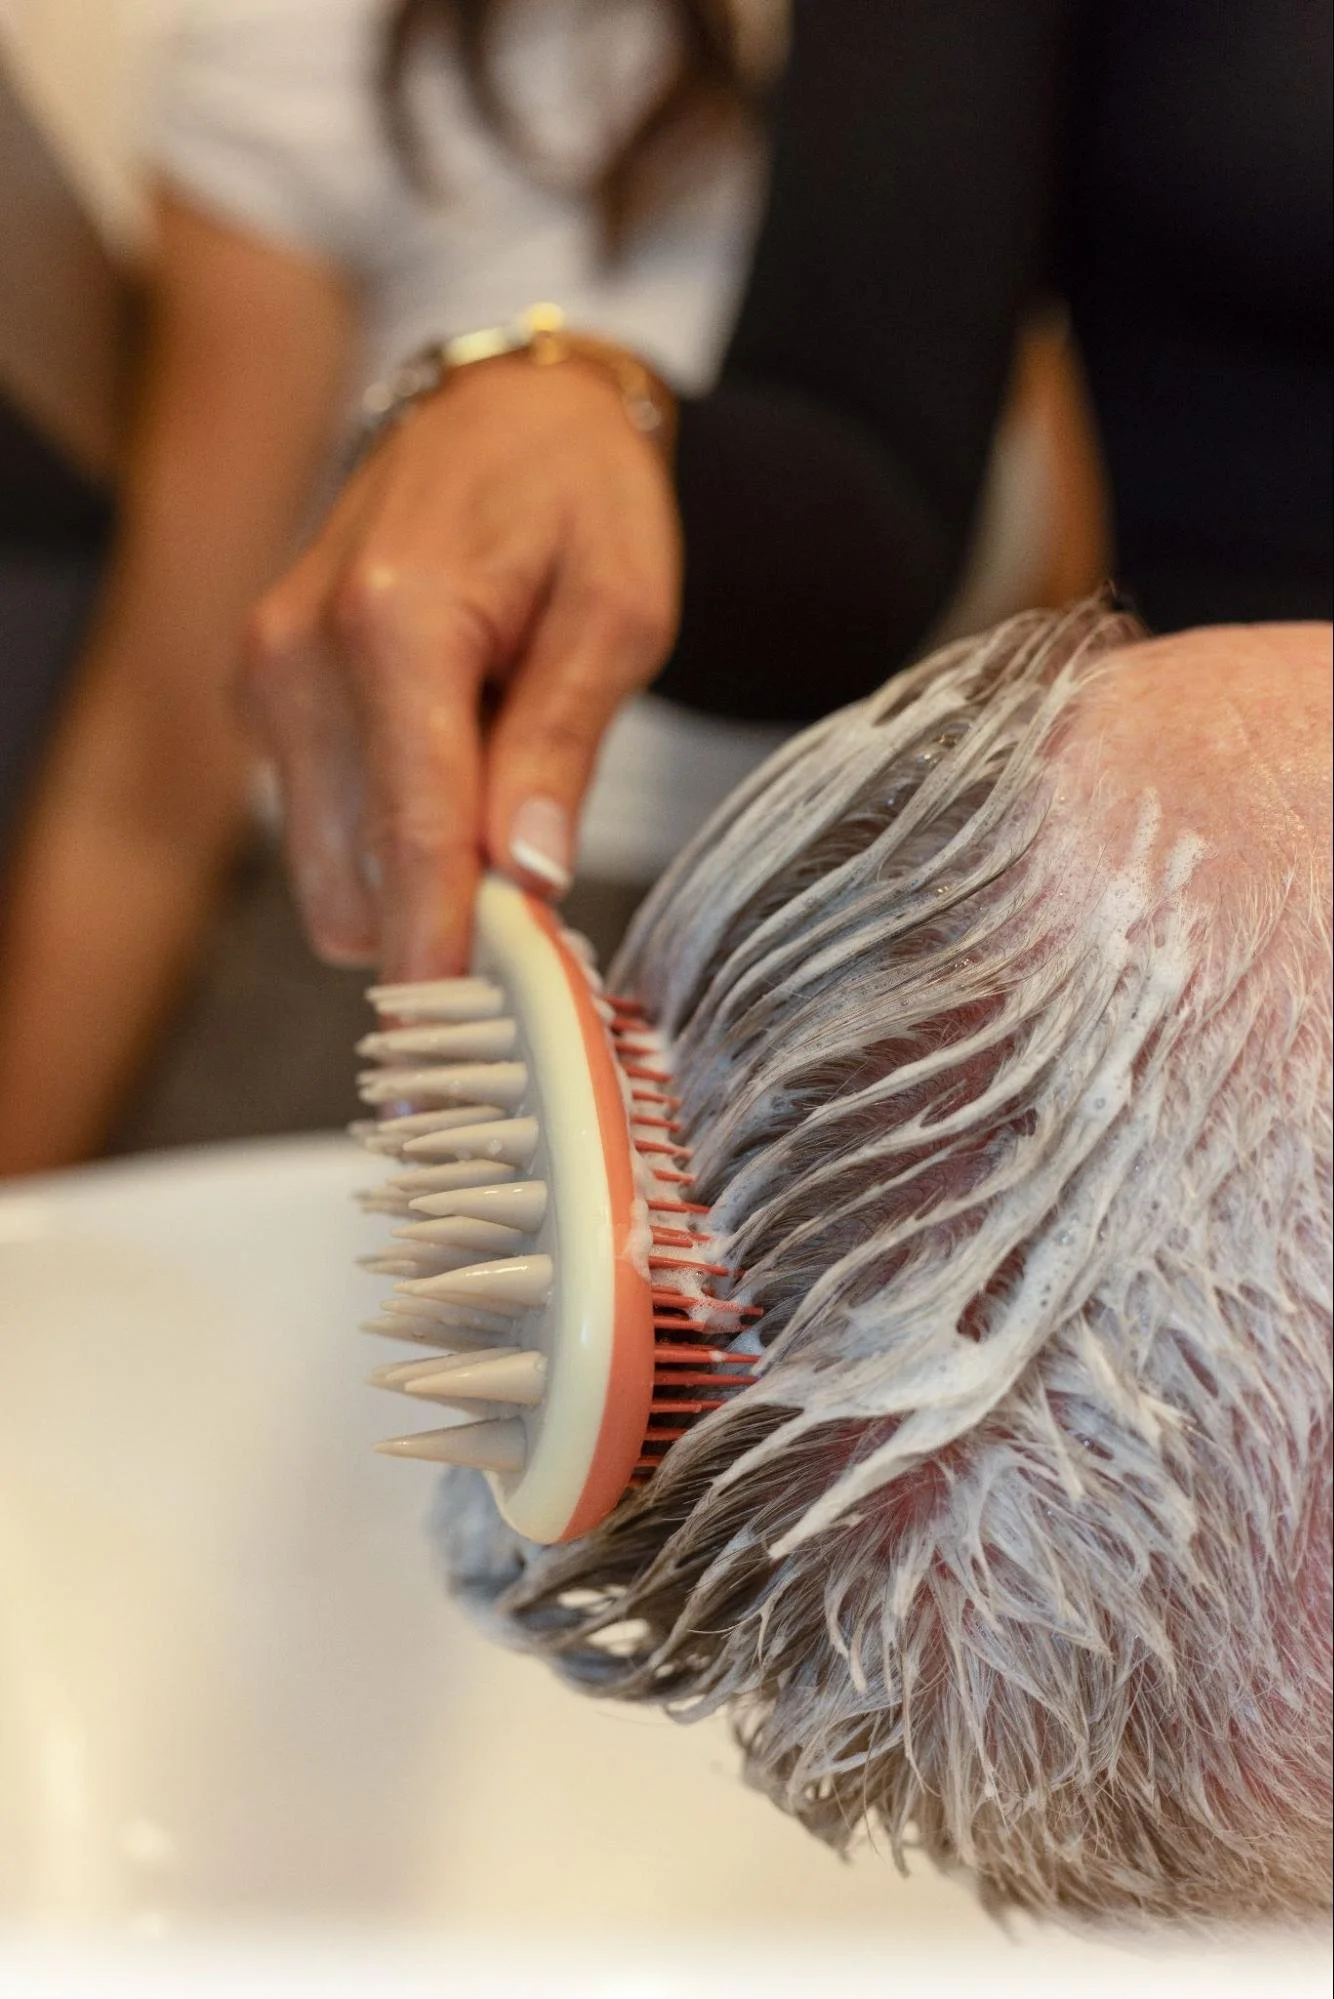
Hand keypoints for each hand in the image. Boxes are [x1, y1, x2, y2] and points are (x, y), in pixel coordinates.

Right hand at [242, 354, 681, 976]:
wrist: (497, 411)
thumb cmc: (574, 496)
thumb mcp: (618, 609)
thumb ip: (563, 744)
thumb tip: (527, 876)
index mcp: (394, 624)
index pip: (413, 839)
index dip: (442, 958)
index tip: (460, 1065)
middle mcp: (301, 655)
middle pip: (356, 881)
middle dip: (442, 922)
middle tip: (540, 902)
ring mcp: (267, 677)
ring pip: (328, 875)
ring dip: (412, 883)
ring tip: (498, 797)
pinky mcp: (262, 698)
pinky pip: (319, 830)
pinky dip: (384, 841)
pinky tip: (446, 769)